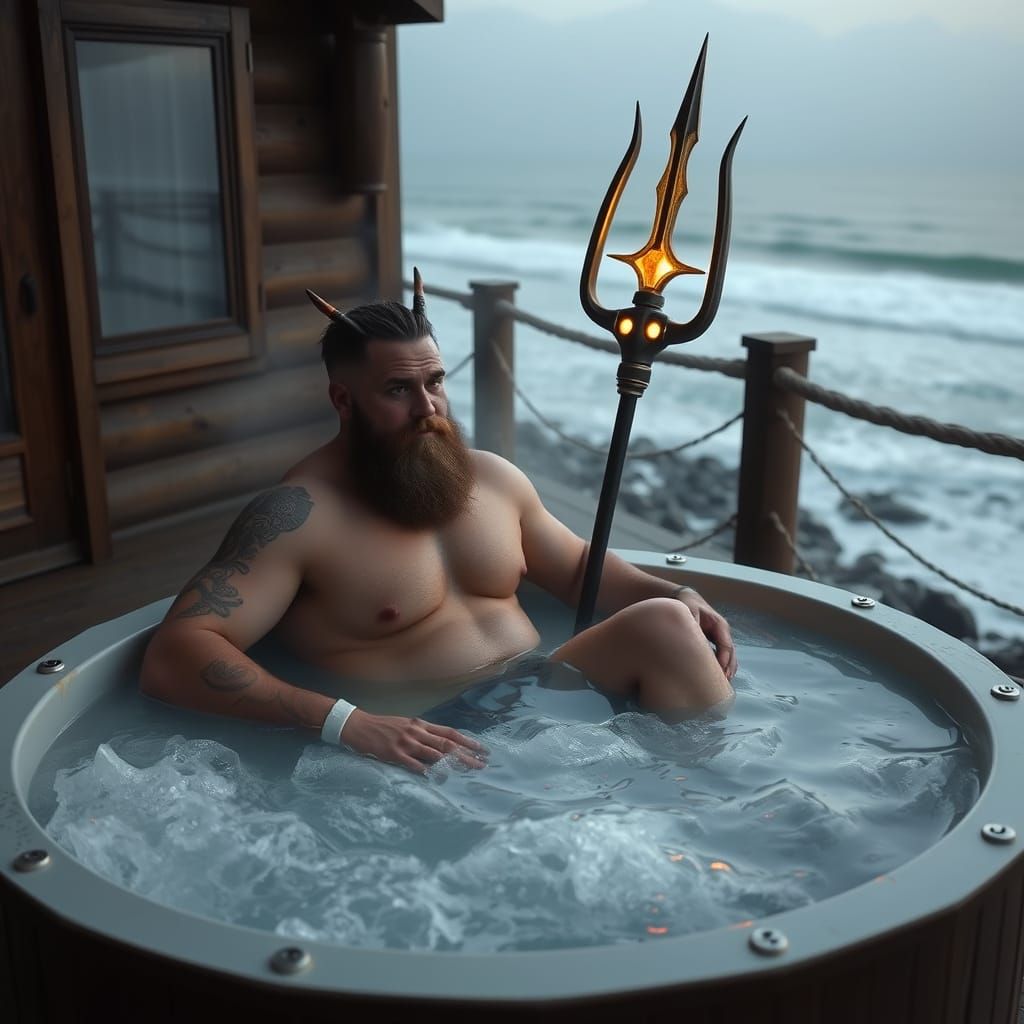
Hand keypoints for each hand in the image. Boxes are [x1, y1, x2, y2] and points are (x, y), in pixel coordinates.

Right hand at [341, 709, 488, 774]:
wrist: (359, 725)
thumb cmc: (384, 726)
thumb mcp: (407, 725)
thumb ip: (424, 733)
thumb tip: (442, 743)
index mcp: (421, 725)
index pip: (450, 733)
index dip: (467, 742)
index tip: (482, 750)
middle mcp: (417, 732)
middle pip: (447, 744)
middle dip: (466, 755)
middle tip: (482, 764)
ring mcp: (405, 743)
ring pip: (433, 754)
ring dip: (451, 764)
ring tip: (465, 773)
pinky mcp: (393, 753)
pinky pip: (412, 764)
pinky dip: (425, 770)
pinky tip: (435, 777)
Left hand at [673, 589, 737, 681]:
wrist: (685, 598)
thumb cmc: (687, 604)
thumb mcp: (689, 610)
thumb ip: (693, 623)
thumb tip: (694, 638)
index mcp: (720, 625)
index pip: (726, 646)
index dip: (724, 660)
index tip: (720, 673)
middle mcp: (722, 633)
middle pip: (730, 654)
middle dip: (728, 669)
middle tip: (722, 684)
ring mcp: (720, 638)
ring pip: (728, 657)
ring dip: (727, 670)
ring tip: (722, 686)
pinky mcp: (714, 642)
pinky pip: (721, 656)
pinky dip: (721, 667)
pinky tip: (717, 678)